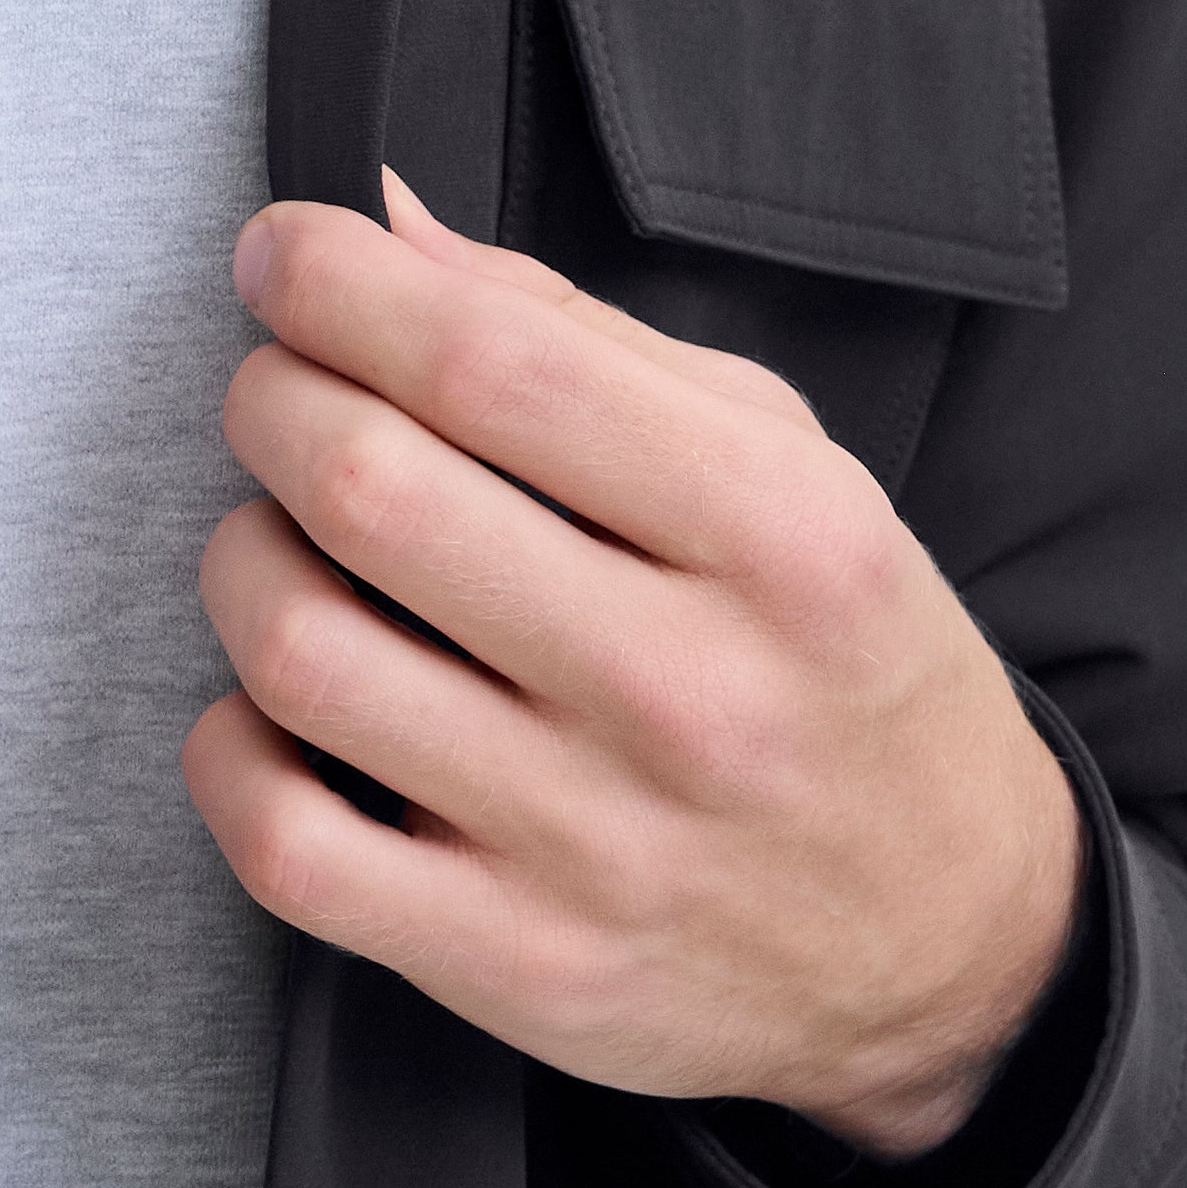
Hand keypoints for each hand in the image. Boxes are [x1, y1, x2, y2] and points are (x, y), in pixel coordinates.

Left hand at [185, 177, 1082, 1160]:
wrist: (955, 945)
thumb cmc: (841, 668)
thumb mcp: (783, 469)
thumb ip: (575, 336)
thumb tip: (383, 222)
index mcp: (777, 535)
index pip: (492, 363)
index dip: (336, 280)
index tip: (285, 256)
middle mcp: (691, 691)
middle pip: (367, 488)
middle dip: (273, 401)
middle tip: (279, 393)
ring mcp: (599, 843)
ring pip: (300, 653)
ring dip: (243, 561)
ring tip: (286, 544)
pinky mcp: (520, 965)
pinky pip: (285, 841)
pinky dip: (231, 749)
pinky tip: (277, 709)